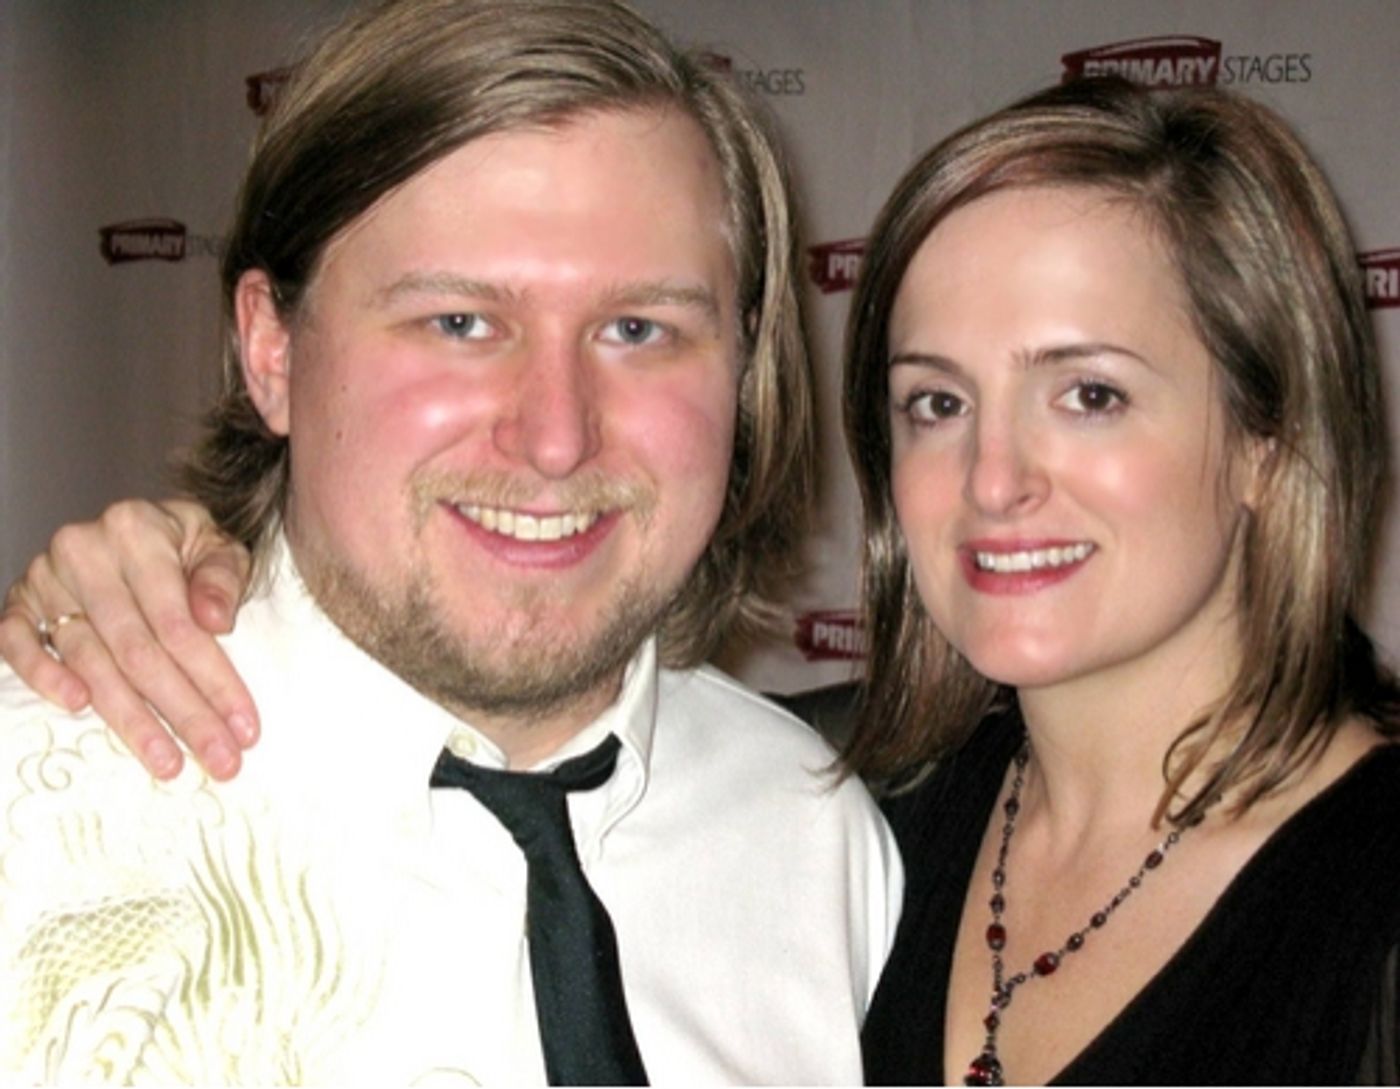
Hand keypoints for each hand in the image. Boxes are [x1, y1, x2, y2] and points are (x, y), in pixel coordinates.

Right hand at [0, 499, 257, 779]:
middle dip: (183, 714)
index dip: (214, 680)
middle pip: (137, 651)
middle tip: (219, 761)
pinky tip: (77, 708)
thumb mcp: (220, 545)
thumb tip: (216, 622)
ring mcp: (44, 577)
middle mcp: (84, 551)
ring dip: (130, 719)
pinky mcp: (17, 601)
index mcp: (137, 530)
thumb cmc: (186, 544)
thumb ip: (223, 578)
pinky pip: (16, 643)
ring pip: (88, 661)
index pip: (178, 623)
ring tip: (168, 762)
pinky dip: (42, 676)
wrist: (138, 523)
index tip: (244, 728)